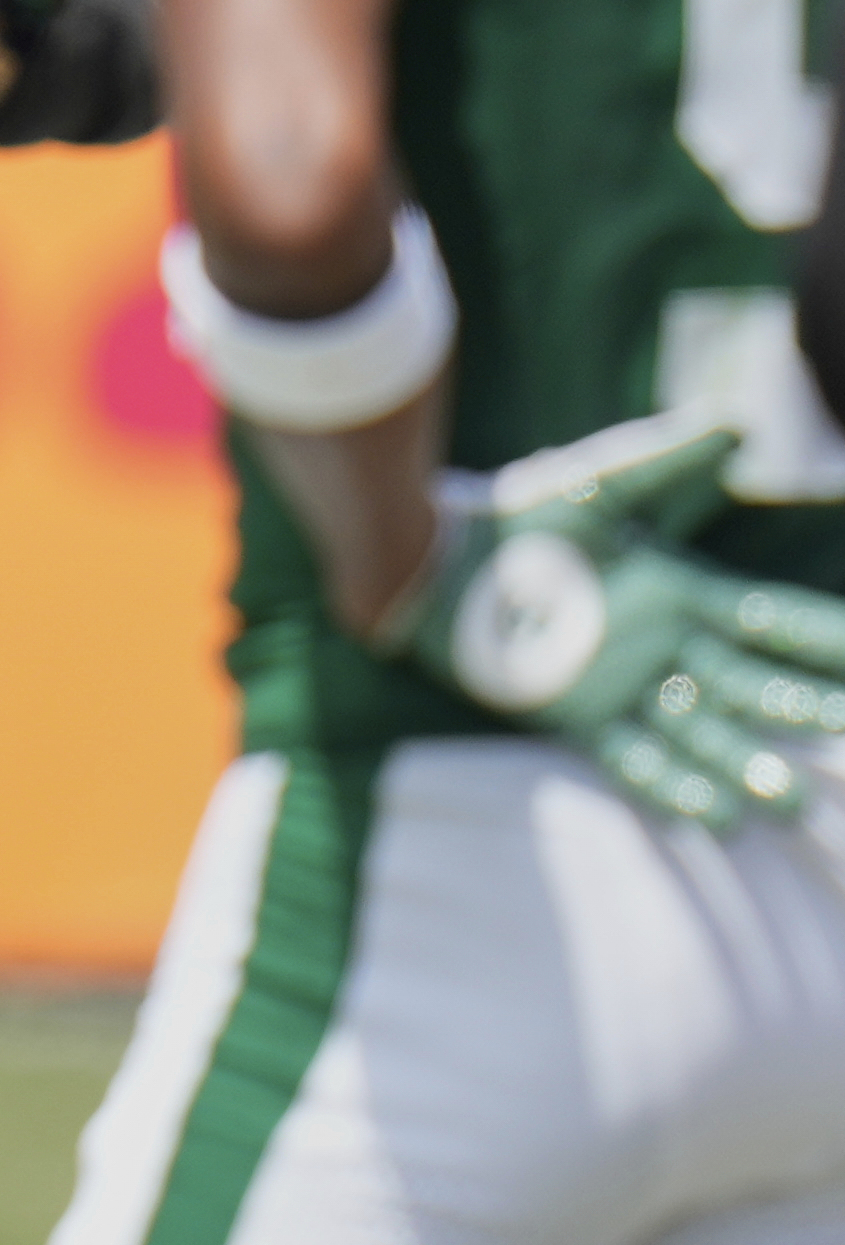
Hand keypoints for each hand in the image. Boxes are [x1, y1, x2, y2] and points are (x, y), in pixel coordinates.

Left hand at [407, 427, 844, 826]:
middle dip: (804, 713)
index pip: (770, 623)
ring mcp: (626, 689)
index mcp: (681, 593)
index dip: (822, 641)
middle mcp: (666, 647)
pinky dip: (675, 789)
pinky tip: (718, 818)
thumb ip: (664, 460)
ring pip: (705, 736)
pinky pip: (637, 762)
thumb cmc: (517, 520)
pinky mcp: (579, 719)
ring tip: (791, 801)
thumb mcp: (596, 486)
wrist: (437, 566)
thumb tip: (739, 426)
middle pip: (752, 688)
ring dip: (746, 768)